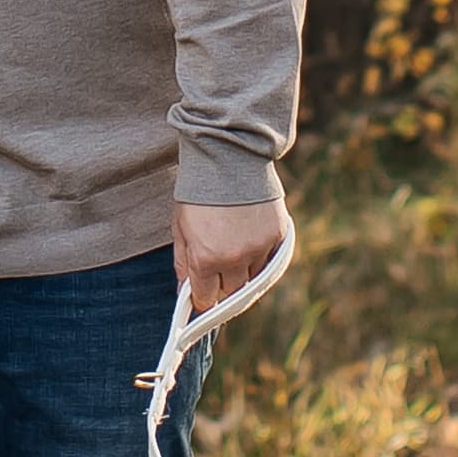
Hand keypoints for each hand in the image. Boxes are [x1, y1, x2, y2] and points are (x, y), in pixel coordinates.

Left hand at [173, 198, 285, 317]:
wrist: (228, 157)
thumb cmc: (198, 192)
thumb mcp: (180, 227)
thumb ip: (183, 262)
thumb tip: (185, 290)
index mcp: (206, 258)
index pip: (206, 299)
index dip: (202, 298)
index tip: (201, 295)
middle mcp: (235, 258)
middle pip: (232, 293)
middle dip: (223, 287)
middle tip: (217, 272)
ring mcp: (259, 248)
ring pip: (253, 277)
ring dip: (243, 271)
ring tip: (233, 247)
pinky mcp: (277, 236)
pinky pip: (270, 259)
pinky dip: (260, 255)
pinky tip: (249, 238)